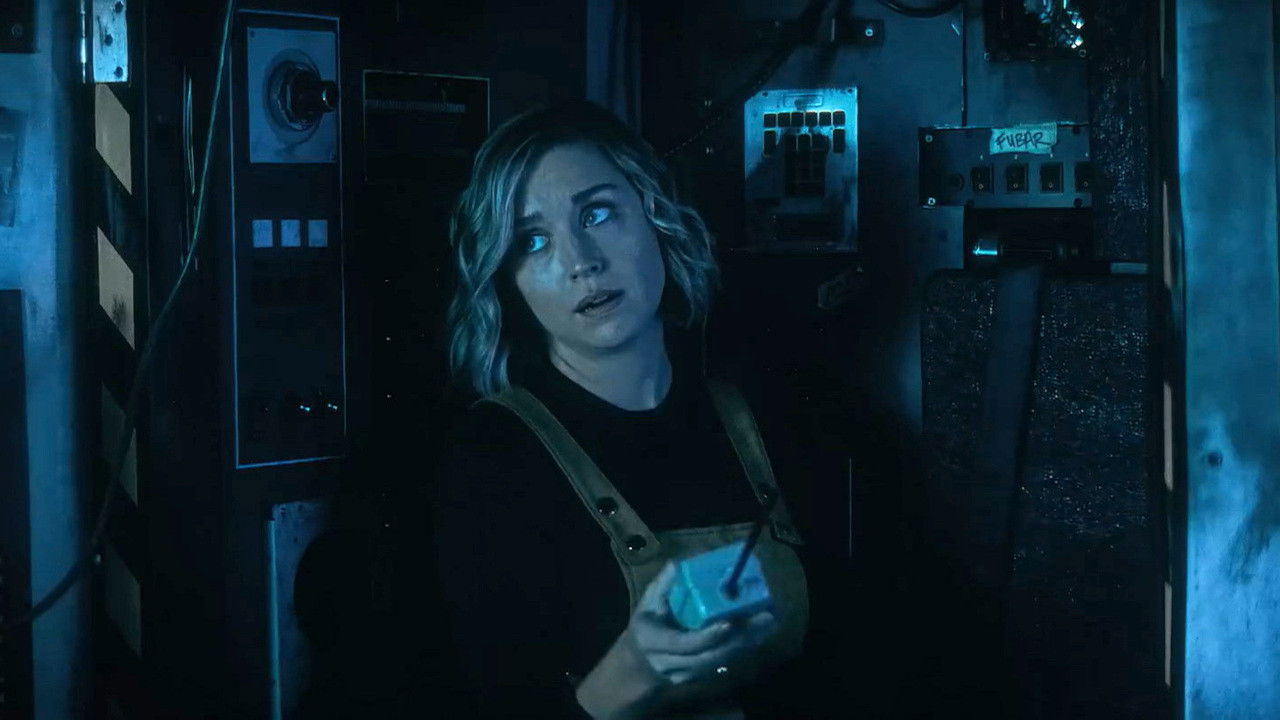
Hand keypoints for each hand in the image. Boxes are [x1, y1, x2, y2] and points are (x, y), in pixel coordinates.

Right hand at [628, 560, 778, 685]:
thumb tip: (676, 564)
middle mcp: (672, 663)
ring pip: (722, 661)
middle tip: (764, 618)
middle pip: (711, 656)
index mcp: (655, 642)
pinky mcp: (703, 676)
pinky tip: (762, 631)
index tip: (728, 622)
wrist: (642, 663)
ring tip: (769, 621)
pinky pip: (726, 662)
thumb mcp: (647, 603)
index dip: (707, 636)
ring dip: (748, 642)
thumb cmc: (647, 626)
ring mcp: (688, 674)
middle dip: (739, 639)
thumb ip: (662, 585)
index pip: (684, 644)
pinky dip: (745, 646)